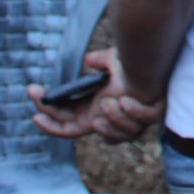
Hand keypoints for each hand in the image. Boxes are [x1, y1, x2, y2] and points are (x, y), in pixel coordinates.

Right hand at [27, 48, 161, 143]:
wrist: (158, 60)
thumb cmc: (137, 60)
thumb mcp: (113, 60)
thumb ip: (100, 62)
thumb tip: (87, 60)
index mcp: (95, 107)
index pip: (67, 121)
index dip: (49, 118)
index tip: (35, 107)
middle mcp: (104, 117)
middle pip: (71, 129)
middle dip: (53, 120)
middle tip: (39, 111)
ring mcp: (121, 121)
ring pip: (103, 133)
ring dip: (107, 119)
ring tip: (109, 102)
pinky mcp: (140, 120)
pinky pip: (129, 130)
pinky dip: (126, 116)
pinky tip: (127, 101)